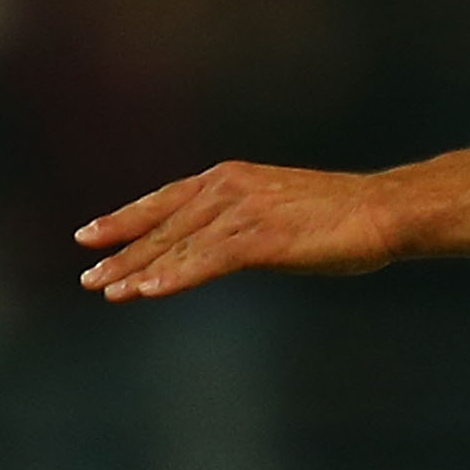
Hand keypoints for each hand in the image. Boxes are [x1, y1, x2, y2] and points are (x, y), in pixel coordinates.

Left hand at [74, 161, 402, 300]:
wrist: (382, 211)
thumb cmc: (339, 218)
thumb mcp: (277, 213)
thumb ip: (240, 226)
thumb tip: (218, 251)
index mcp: (229, 178)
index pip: (165, 201)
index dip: (125, 219)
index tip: (90, 236)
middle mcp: (227, 189)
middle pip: (162, 226)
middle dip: (121, 253)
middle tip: (87, 277)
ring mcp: (243, 212)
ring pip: (178, 246)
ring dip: (139, 270)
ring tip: (108, 291)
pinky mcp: (262, 238)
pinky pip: (208, 261)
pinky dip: (176, 276)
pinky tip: (149, 291)